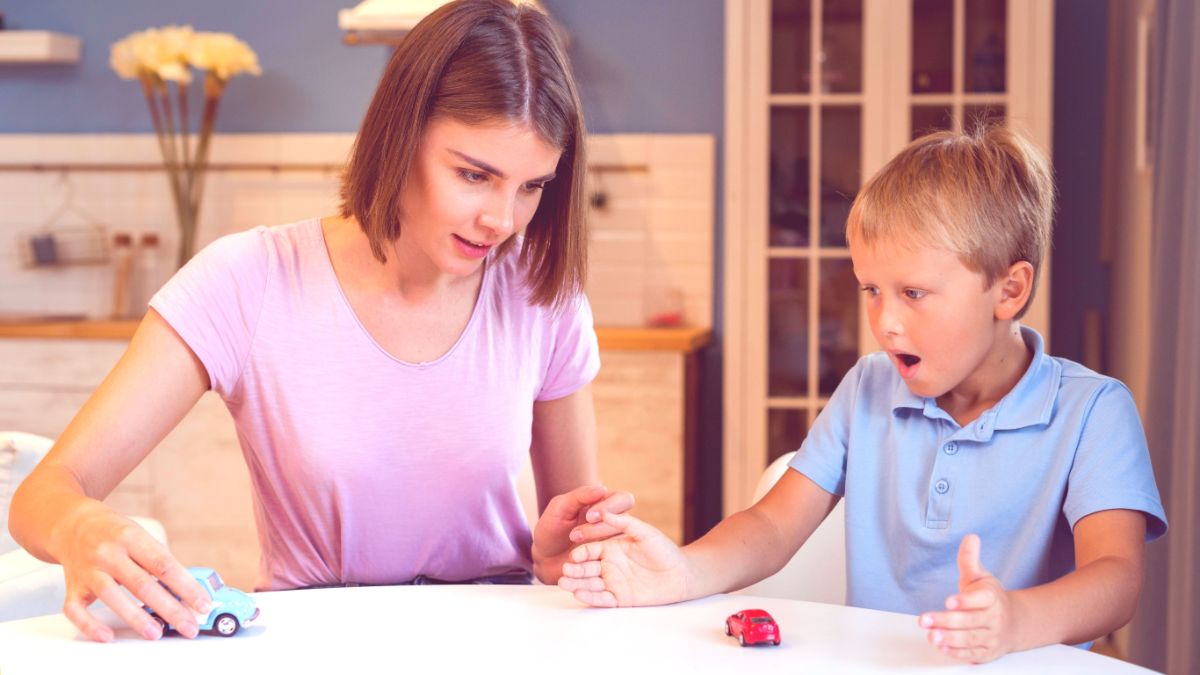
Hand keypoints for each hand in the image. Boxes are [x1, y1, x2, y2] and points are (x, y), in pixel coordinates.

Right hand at [51, 501, 211, 641]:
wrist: (72, 523)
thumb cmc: (115, 532)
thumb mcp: (141, 535)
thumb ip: (159, 560)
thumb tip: (185, 591)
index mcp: (132, 537)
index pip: (165, 565)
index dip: (186, 587)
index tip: (202, 604)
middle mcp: (109, 553)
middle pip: (143, 584)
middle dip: (169, 609)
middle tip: (188, 626)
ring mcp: (89, 570)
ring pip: (113, 596)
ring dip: (136, 617)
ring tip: (156, 633)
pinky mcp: (73, 586)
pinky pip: (76, 610)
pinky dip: (90, 624)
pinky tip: (107, 635)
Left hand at [531, 485, 633, 582]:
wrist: (543, 558)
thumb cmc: (551, 528)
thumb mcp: (560, 508)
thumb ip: (580, 496)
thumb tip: (603, 487)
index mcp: (605, 504)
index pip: (623, 499)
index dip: (611, 506)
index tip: (589, 516)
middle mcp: (615, 524)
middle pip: (627, 520)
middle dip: (604, 527)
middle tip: (577, 534)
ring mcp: (615, 544)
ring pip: (623, 542)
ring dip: (599, 544)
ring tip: (573, 549)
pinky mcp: (610, 563)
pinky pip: (615, 562)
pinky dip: (598, 561)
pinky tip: (578, 563)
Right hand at [556, 511, 688, 606]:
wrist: (681, 574)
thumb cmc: (664, 550)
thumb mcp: (644, 532)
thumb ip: (624, 523)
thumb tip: (602, 512)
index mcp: (610, 548)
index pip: (590, 549)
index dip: (581, 552)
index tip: (572, 553)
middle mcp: (608, 565)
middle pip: (586, 568)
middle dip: (574, 569)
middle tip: (564, 570)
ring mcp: (613, 582)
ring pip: (590, 584)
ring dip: (576, 584)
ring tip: (564, 583)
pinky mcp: (619, 598)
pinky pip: (601, 598)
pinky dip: (590, 597)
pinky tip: (579, 594)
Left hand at [918, 534, 1014, 662]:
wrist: (1015, 624)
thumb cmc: (990, 598)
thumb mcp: (980, 577)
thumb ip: (970, 559)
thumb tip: (970, 537)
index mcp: (992, 598)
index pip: (981, 600)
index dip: (965, 601)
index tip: (948, 601)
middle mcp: (994, 619)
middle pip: (970, 622)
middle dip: (946, 622)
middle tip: (924, 620)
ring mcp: (991, 638)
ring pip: (969, 639)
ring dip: (949, 639)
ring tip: (931, 636)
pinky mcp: (986, 653)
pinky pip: (971, 654)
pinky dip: (957, 652)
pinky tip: (941, 648)